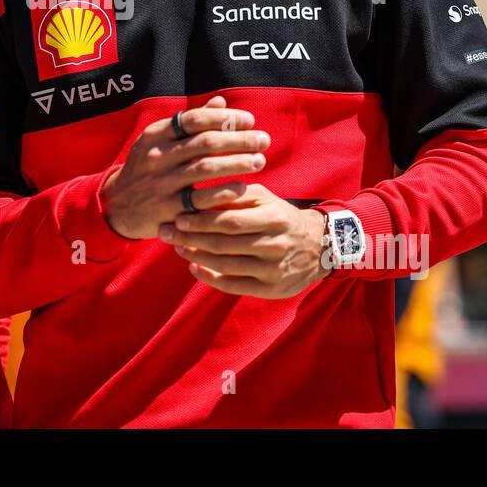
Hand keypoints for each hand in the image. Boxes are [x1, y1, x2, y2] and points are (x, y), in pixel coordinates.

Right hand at [101, 95, 269, 239]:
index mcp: (157, 134)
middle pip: (205, 143)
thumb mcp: (160, 141)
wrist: (117, 205)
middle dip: (239, 140)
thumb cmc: (147, 167)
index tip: (249, 121)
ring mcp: (161, 183)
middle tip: (264, 140)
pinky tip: (242, 188)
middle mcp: (158, 156)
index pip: (194, 119)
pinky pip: (198, 200)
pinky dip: (222, 193)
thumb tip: (221, 101)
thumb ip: (190, 123)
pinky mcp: (166, 209)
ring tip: (260, 161)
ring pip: (204, 169)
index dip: (225, 118)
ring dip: (236, 164)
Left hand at [158, 184, 330, 297]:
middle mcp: (274, 244)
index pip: (229, 220)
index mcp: (273, 217)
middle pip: (223, 243)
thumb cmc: (281, 217)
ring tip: (177, 247)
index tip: (177, 218)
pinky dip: (209, 277)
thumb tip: (198, 197)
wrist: (320, 245)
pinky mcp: (271, 289)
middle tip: (166, 233)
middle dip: (190, 238)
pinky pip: (233, 285)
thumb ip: (234, 197)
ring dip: (196, 256)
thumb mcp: (264, 199)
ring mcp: (273, 269)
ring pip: (225, 265)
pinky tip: (193, 267)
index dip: (200, 221)